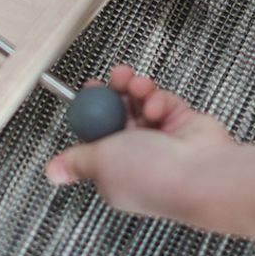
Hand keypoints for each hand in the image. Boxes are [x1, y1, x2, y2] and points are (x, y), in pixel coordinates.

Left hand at [46, 65, 230, 217]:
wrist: (201, 173)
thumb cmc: (153, 176)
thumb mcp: (100, 163)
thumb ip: (77, 160)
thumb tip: (53, 171)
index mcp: (113, 170)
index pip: (96, 133)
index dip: (91, 110)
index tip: (89, 91)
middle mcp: (137, 155)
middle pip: (117, 113)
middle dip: (114, 92)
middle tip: (115, 79)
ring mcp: (161, 140)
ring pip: (139, 103)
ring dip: (135, 90)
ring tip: (135, 86)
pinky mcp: (182, 124)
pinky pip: (161, 100)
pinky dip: (157, 99)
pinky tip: (157, 106)